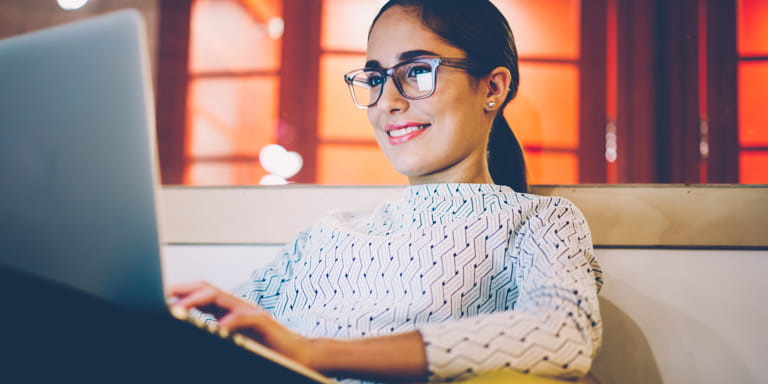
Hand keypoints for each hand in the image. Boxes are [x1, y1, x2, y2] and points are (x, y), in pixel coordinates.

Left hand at [168, 281, 316, 367]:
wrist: (301, 356)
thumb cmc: (268, 351)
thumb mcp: (238, 341)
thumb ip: (220, 335)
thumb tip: (197, 334)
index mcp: (230, 310)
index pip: (202, 293)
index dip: (182, 292)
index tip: (162, 297)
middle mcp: (239, 306)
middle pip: (207, 288)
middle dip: (184, 290)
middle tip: (163, 297)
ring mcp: (251, 312)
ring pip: (220, 298)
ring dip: (197, 301)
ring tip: (179, 309)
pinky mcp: (263, 322)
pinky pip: (242, 318)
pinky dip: (227, 322)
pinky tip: (216, 329)